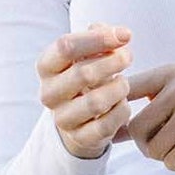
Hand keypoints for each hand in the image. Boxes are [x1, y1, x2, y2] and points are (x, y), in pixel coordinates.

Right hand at [37, 22, 134, 160]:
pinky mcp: (80, 139)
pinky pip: (106, 125)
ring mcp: (62, 119)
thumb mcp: (86, 53)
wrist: (78, 119)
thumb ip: (99, 36)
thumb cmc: (84, 77)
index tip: (125, 35)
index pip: (66, 47)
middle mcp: (48, 94)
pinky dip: (121, 111)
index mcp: (45, 67)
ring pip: (96, 102)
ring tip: (124, 83)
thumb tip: (121, 35)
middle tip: (128, 57)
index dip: (98, 38)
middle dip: (112, 62)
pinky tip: (123, 103)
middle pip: (83, 74)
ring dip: (118, 88)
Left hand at [118, 64, 174, 171]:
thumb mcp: (164, 99)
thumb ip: (133, 107)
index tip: (112, 122)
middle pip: (137, 130)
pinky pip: (171, 162)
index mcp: (167, 74)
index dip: (115, 111)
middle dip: (145, 144)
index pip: (128, 91)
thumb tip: (99, 124)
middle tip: (162, 142)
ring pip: (154, 150)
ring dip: (164, 156)